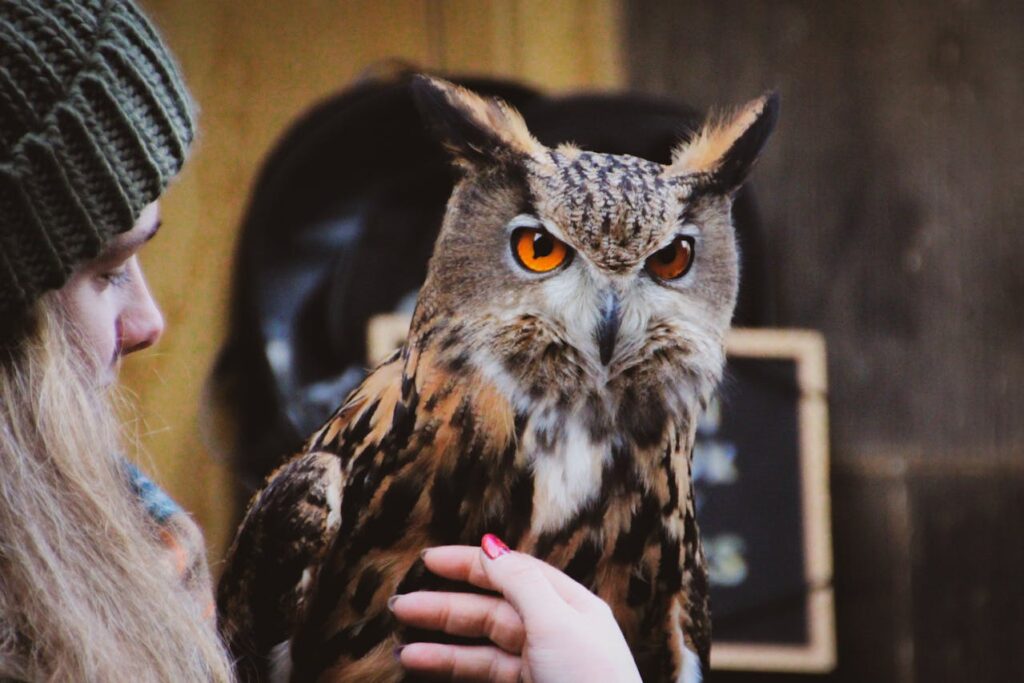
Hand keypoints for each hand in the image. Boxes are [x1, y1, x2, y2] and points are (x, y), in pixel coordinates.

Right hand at [389, 534, 641, 682]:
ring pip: (481, 643)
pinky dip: (451, 665)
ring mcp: (540, 662)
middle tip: (400, 604)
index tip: (429, 560)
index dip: (471, 563)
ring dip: (441, 640)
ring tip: (400, 642)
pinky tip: (421, 662)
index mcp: (569, 604)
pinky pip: (482, 669)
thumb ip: (520, 582)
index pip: (513, 571)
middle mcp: (554, 629)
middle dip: (446, 605)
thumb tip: (491, 544)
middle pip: (492, 607)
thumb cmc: (591, 680)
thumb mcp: (556, 622)